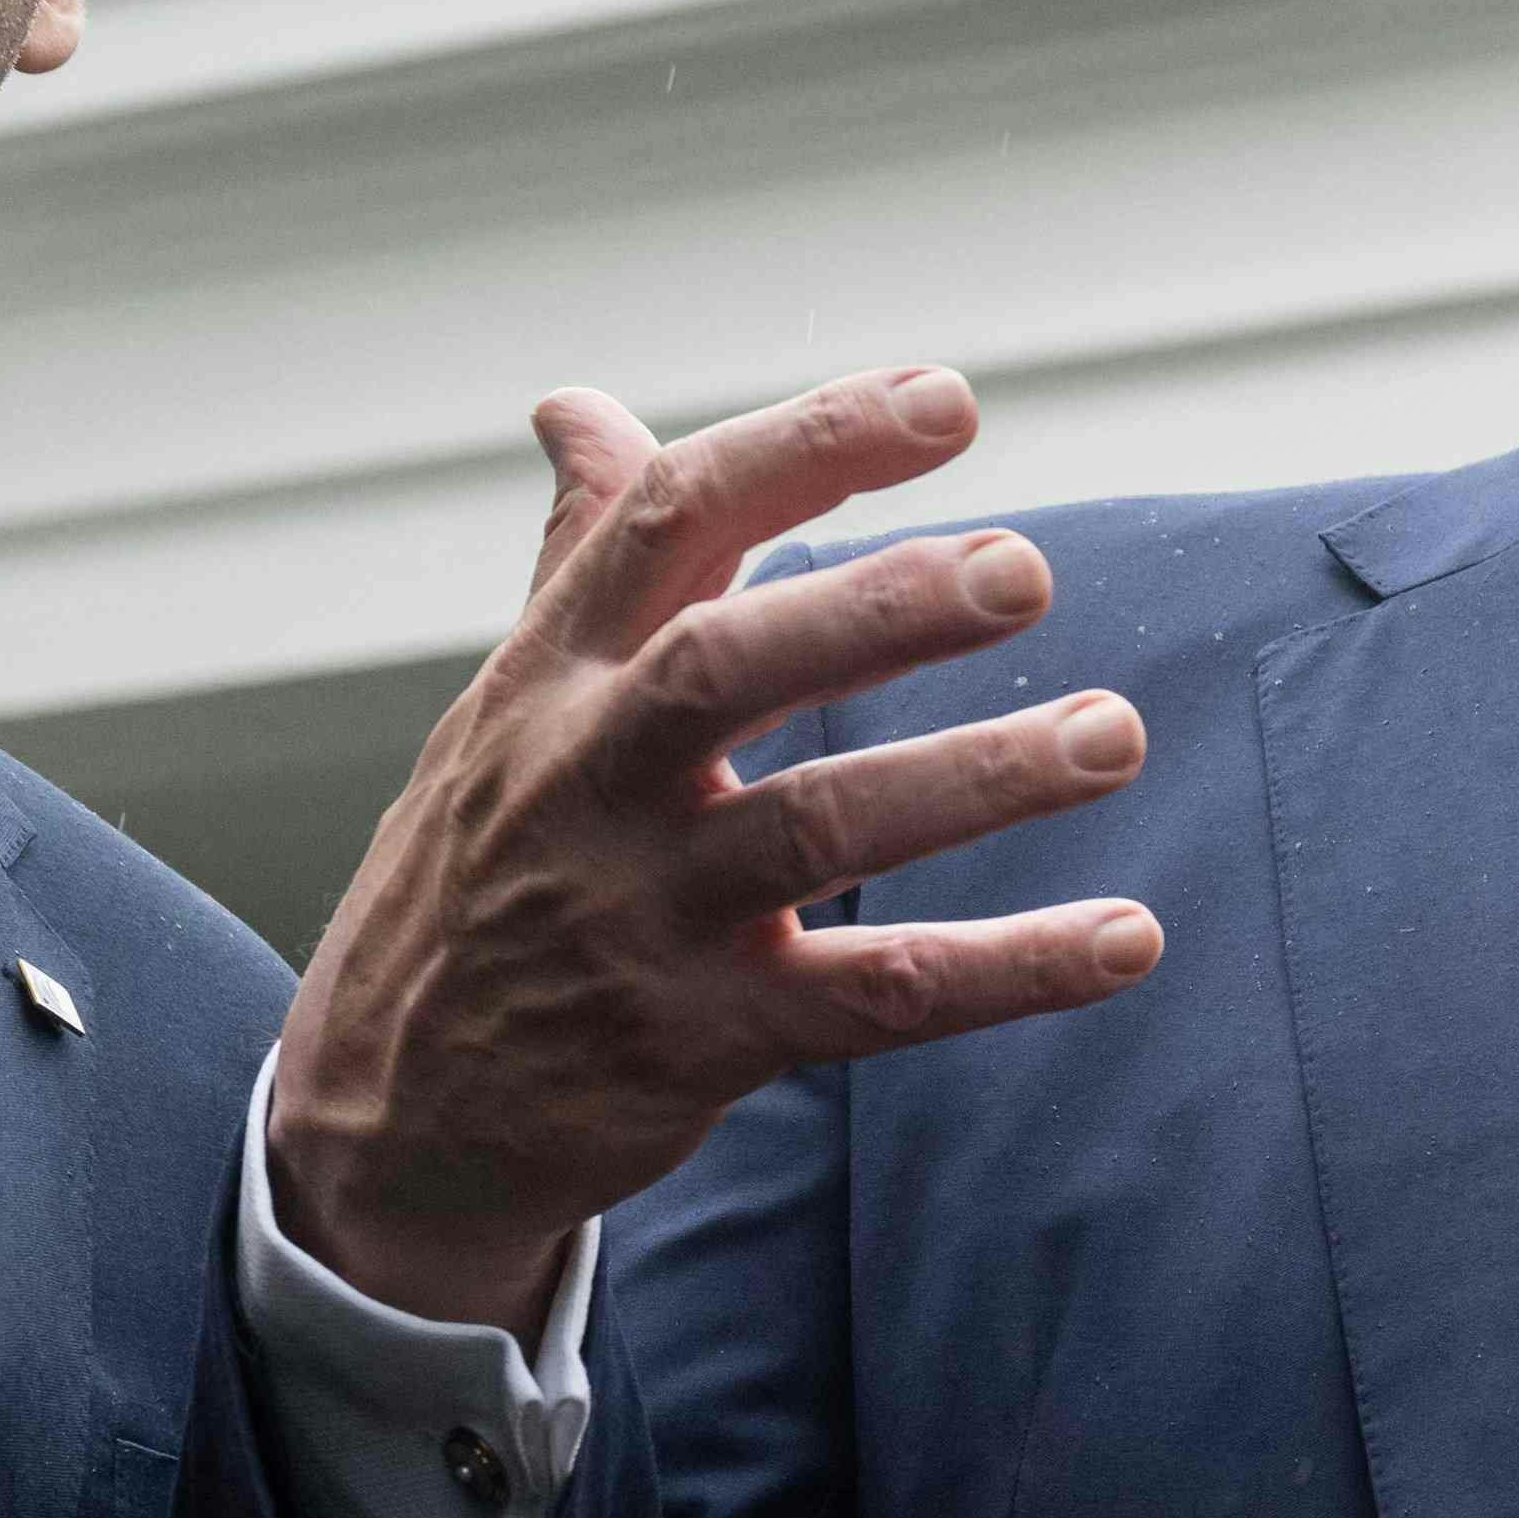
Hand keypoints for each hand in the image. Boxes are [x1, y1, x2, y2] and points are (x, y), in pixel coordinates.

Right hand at [267, 371, 1160, 1328]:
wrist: (390, 1119)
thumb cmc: (479, 874)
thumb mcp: (504, 709)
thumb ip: (579, 561)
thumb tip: (579, 407)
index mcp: (553, 673)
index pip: (671, 519)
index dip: (808, 446)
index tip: (949, 398)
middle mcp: (589, 777)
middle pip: (729, 666)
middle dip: (877, 608)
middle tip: (1025, 566)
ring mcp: (644, 914)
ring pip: (816, 831)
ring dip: (973, 778)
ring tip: (1112, 733)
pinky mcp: (702, 1040)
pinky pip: (876, 1001)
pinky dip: (1010, 971)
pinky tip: (1129, 938)